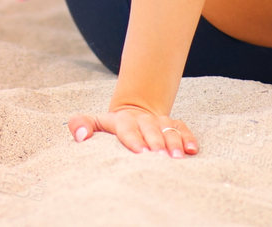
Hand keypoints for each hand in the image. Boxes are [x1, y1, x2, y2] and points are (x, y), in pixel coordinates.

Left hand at [67, 103, 198, 156]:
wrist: (132, 114)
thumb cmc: (110, 128)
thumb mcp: (93, 123)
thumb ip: (81, 125)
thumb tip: (79, 136)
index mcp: (121, 120)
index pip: (127, 127)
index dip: (133, 138)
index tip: (139, 152)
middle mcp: (142, 119)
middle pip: (150, 127)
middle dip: (155, 142)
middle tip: (159, 157)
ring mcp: (158, 121)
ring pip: (168, 128)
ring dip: (173, 142)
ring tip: (177, 158)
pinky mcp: (172, 126)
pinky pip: (182, 128)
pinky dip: (188, 138)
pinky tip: (192, 150)